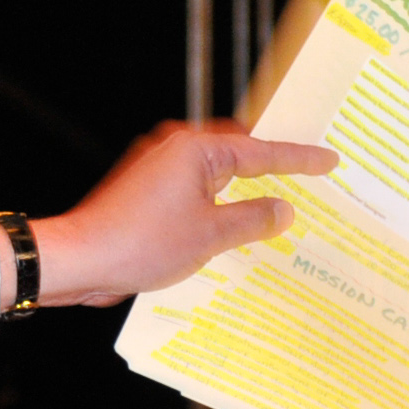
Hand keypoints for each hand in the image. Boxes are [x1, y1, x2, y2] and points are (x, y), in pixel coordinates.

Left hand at [27, 120, 338, 306]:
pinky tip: (233, 228)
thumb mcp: (211, 235)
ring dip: (243, 192)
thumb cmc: (140, 243)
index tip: (329, 160)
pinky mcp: (145, 193)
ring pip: (214, 176)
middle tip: (308, 175)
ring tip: (279, 206)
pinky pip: (193, 193)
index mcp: (195, 149)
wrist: (79, 259)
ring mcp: (156, 170)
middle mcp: (175, 149)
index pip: (261, 151)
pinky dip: (217, 206)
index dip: (299, 158)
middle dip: (271, 168)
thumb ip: (253, 218)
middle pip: (237, 155)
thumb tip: (283, 209)